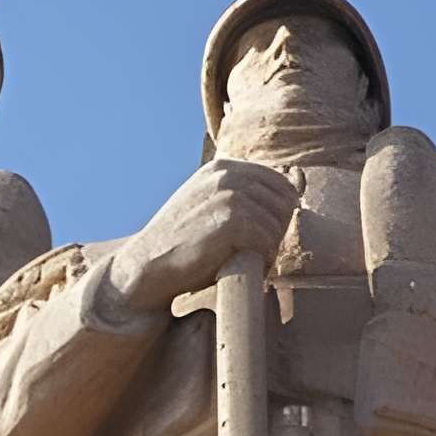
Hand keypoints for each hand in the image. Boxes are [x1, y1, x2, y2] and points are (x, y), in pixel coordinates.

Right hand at [105, 159, 298, 316]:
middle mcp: (228, 174)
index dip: (277, 216)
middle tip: (253, 254)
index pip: (279, 184)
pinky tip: (240, 267)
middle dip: (276, 232)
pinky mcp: (231, 219)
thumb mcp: (206, 207)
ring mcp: (229, 194)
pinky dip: (261, 261)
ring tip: (244, 262)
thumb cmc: (179, 247)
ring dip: (268, 249)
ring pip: (278, 224)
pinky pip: (268, 242)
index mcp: (223, 168)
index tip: (258, 239)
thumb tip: (289, 195)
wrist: (146, 267)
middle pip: (284, 202)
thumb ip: (236, 196)